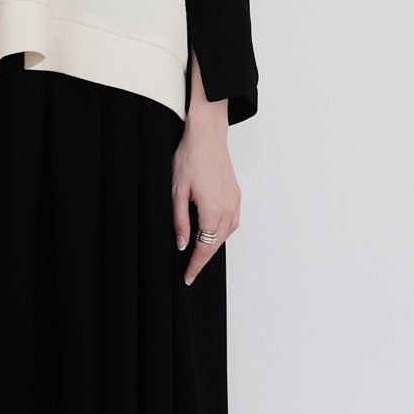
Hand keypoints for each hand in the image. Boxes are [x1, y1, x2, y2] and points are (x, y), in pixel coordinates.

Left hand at [172, 101, 239, 286]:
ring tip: (199, 255)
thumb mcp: (176, 191)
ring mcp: (235, 202)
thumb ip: (180, 221)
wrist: (207, 136)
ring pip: (226, 235)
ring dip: (213, 246)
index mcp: (213, 211)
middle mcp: (228, 209)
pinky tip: (213, 233)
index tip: (188, 277)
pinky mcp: (237, 195)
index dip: (195, 265)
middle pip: (217, 244)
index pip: (204, 248)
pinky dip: (222, 233)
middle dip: (203, 260)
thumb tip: (183, 244)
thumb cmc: (190, 158)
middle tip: (190, 271)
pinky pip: (233, 222)